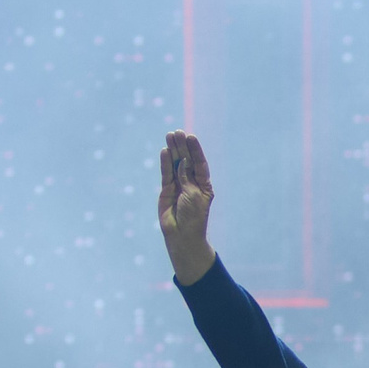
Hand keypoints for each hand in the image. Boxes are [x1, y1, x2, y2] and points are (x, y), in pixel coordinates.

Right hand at [157, 130, 216, 285]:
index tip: (191, 137)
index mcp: (204, 184)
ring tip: (170, 135)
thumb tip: (182, 161)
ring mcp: (178, 186)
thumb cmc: (194, 217)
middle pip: (187, 161)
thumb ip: (186, 177)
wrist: (183, 236)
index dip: (195, 150)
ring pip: (175, 165)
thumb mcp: (194, 195)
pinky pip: (166, 174)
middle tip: (178, 132)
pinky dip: (165, 163)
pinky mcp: (166, 191)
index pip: (200, 163)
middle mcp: (191, 183)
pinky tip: (164, 151)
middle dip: (183, 146)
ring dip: (173, 151)